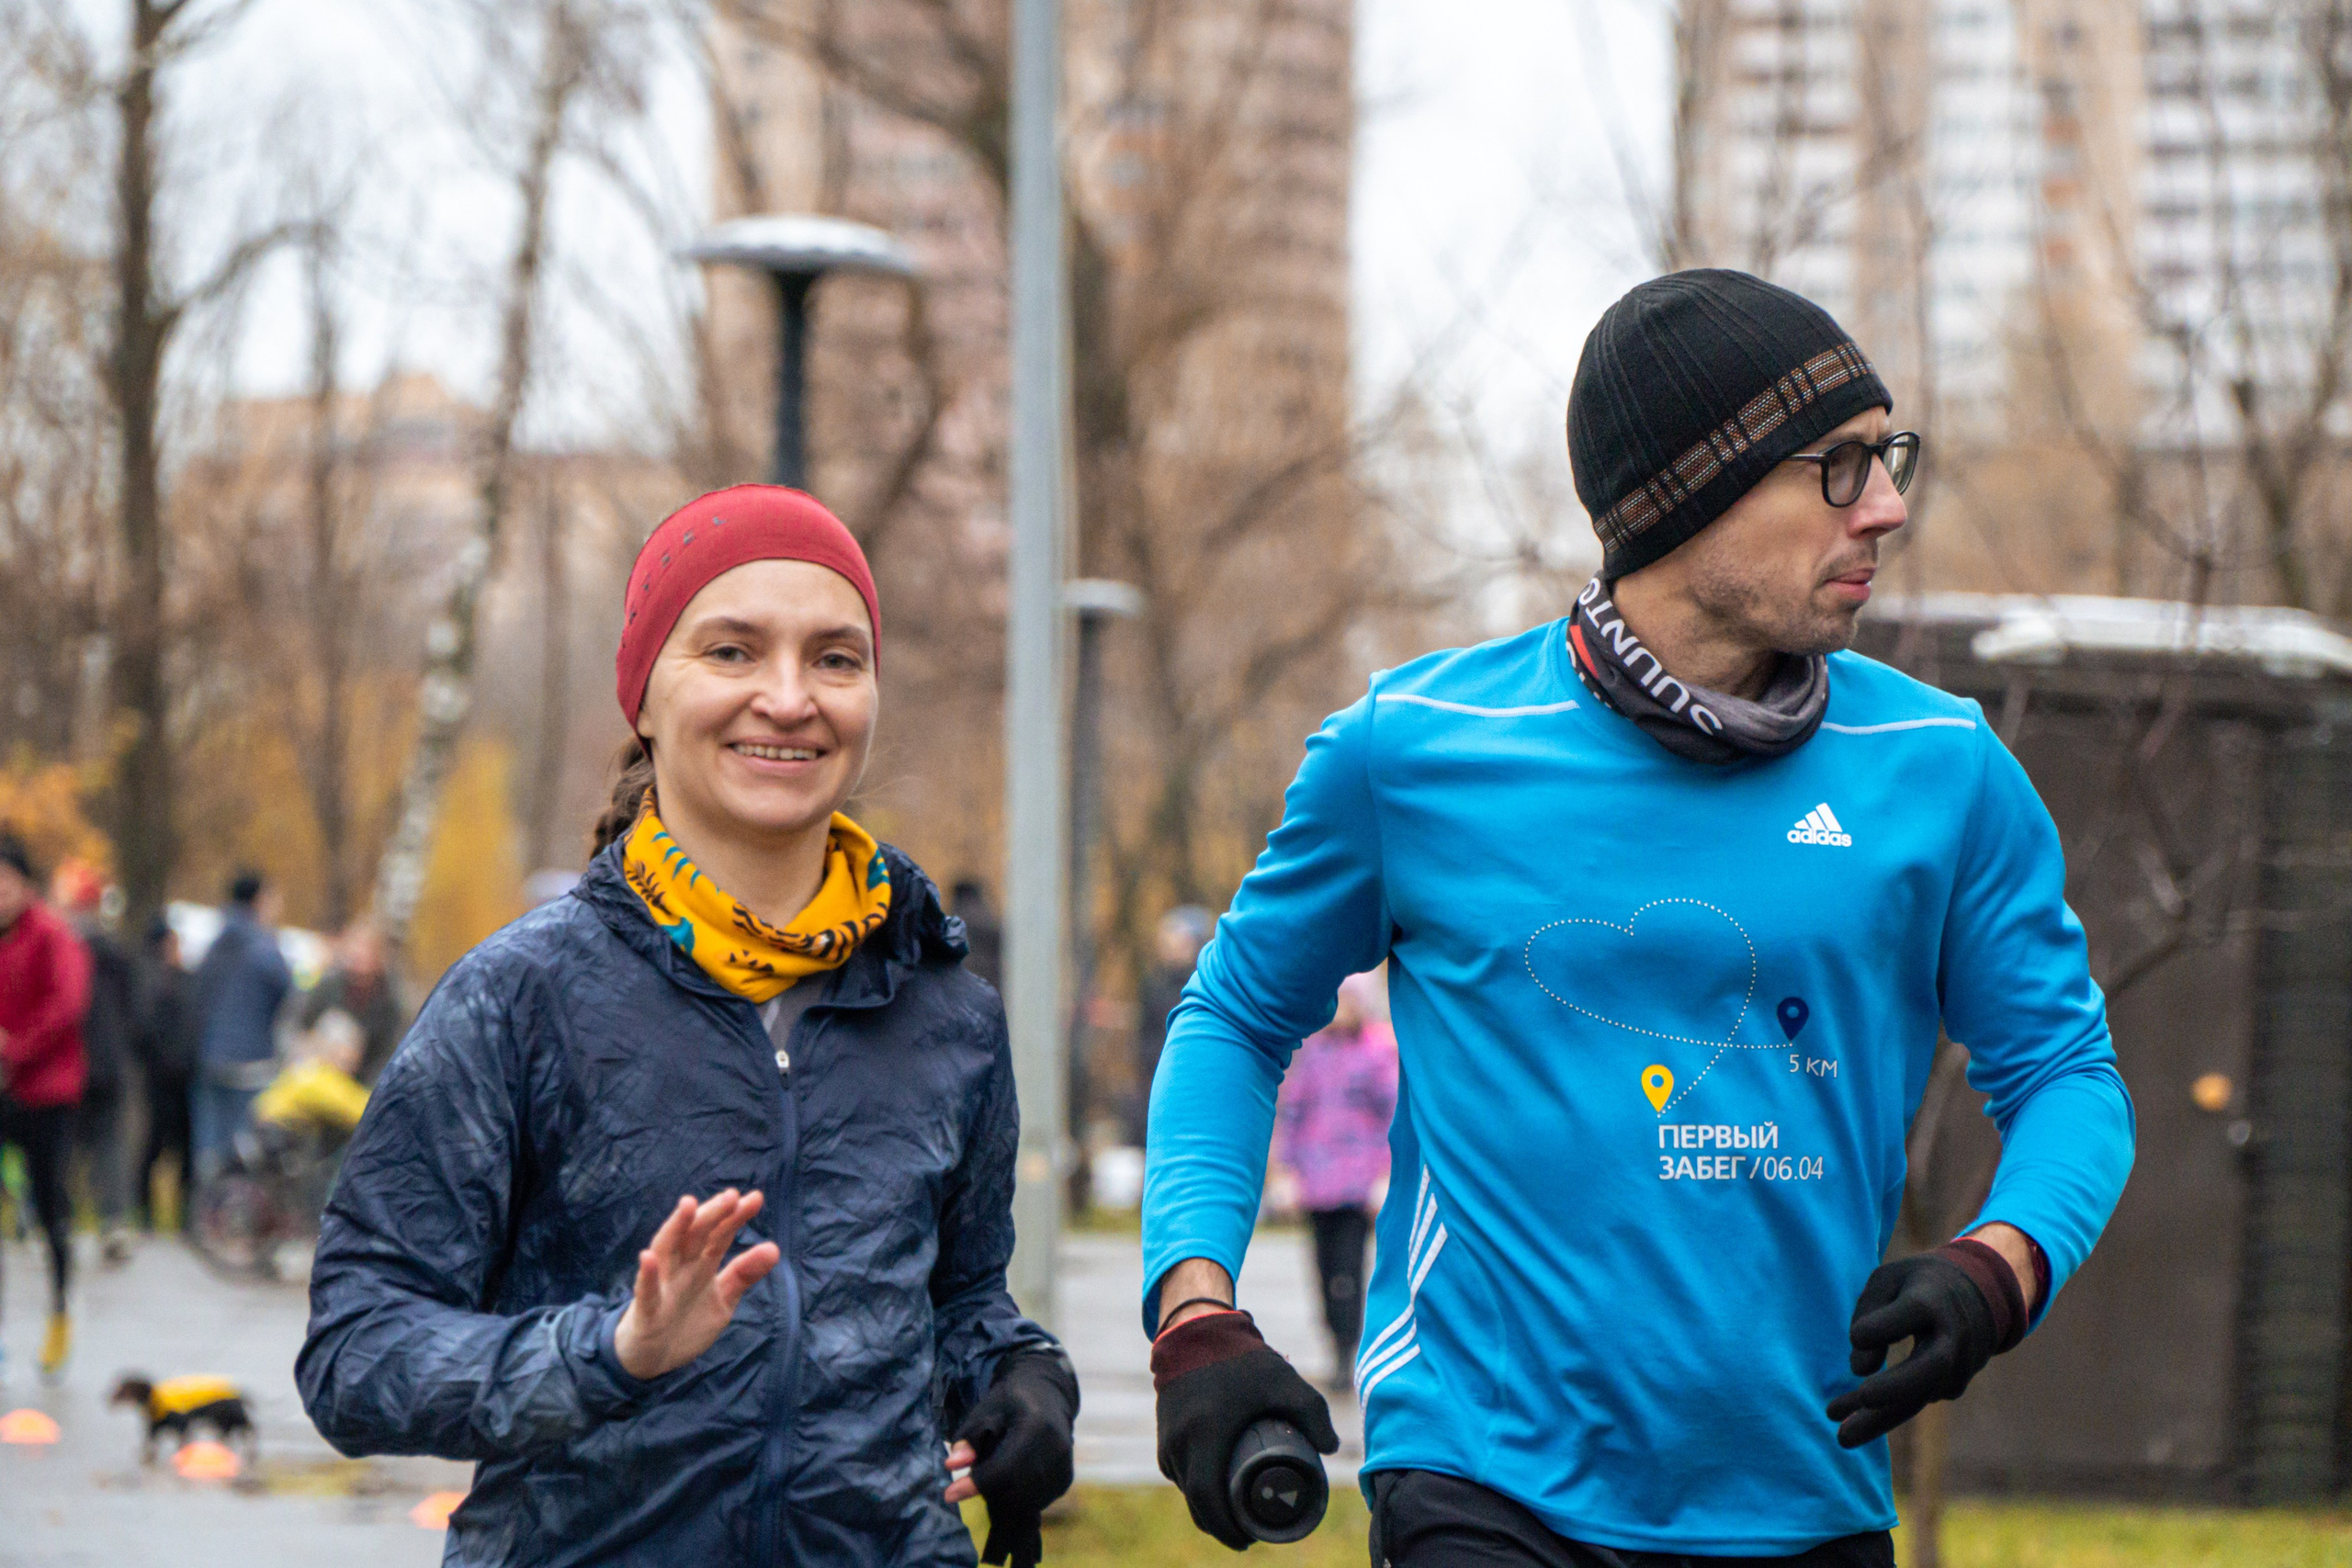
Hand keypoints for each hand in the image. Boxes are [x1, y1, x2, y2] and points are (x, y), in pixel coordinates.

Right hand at [612, 1190, 780, 1380]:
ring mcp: (662, 1286)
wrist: (654, 1359)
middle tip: (731, 1195)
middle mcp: (681, 1268)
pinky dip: (646, 1275)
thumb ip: (744, 1275)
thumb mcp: (723, 1300)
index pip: (719, 1234)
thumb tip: (774, 1248)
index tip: (755, 1198)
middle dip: (712, 1214)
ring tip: (688, 1204)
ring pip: (666, 1250)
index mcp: (701, 1264)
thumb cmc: (687, 1321)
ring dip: (676, 1227)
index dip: (735, 1217)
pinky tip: (647, 1258)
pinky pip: (645, 1291)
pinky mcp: (646, 1311)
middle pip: (696, 1235)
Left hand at [944, 1350, 1078, 1566]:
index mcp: (1036, 1426)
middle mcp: (1057, 1449)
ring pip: (1024, 1501)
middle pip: (1014, 1489)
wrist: (1047, 1396)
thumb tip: (952, 1465)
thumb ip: (968, 1439)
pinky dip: (1017, 1497)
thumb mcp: (984, 1412)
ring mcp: (1064, 1467)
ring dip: (1002, 1495)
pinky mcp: (1065, 1481)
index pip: (1004, 1468)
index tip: (949, 1494)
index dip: (976, 1484)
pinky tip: (1011, 1478)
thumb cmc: (1010, 1403)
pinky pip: (1036, 1502)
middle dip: (987, 1489)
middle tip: (975, 1476)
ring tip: (995, 1471)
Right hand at [1152, 1307, 1337, 1549]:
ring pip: (1185, 1487)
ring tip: (1234, 1514)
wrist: (1196, 1330)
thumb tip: (1331, 1449)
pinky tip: (1213, 1487)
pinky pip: (1177, 1470)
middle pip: (1195, 1502)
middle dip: (1219, 1526)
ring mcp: (1167, 1438)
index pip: (1207, 1501)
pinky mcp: (1164, 1431)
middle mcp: (1179, 1443)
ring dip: (1206, 1506)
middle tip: (1245, 1535)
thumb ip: (1314, 1413)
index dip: (1226, 1529)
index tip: (1246, 1541)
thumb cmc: (1240, 1359)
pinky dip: (1194, 1486)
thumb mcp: (1283, 1382)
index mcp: (1204, 1437)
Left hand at [1826, 1249, 2002, 1447]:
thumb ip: (1868, 1313)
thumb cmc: (1919, 1285)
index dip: (1885, 1326)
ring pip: (1919, 1398)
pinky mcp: (1952, 1388)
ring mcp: (1959, 1367)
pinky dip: (1880, 1414)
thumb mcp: (1889, 1279)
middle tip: (1861, 1400)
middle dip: (1894, 1388)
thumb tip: (1859, 1369)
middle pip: (1929, 1367)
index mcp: (1933, 1299)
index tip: (1857, 1336)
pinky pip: (1913, 1402)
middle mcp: (1953, 1336)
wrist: (1979, 1298)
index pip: (1914, 1312)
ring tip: (1842, 1436)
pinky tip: (1846, 1421)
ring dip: (1878, 1419)